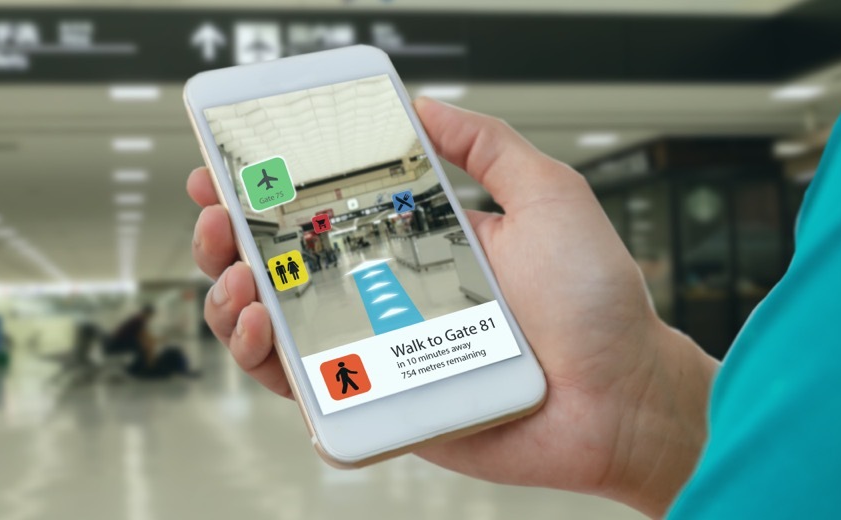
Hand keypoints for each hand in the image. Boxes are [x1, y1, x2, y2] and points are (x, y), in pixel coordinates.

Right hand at [187, 97, 718, 517]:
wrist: (623, 397)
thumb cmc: (597, 304)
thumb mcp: (550, 195)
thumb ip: (488, 146)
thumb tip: (425, 105)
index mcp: (416, 243)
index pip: (323, 211)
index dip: (269, 189)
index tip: (229, 166)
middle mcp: (387, 296)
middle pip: (284, 269)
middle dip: (233, 240)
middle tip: (218, 218)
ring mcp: (379, 353)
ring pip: (279, 332)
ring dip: (237, 302)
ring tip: (241, 281)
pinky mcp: (382, 405)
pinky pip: (311, 396)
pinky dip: (271, 368)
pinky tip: (264, 333)